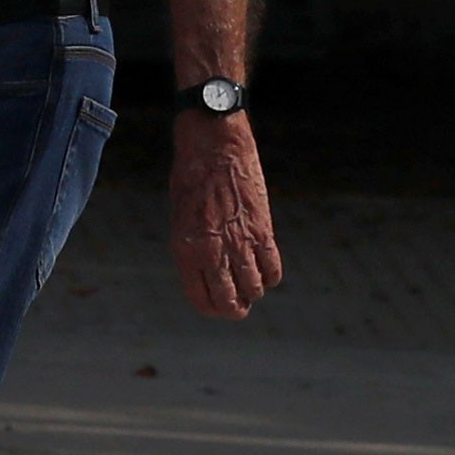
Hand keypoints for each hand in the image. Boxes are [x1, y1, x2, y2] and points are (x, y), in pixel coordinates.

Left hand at [169, 111, 279, 319]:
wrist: (214, 144)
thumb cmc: (191, 176)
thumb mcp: (180, 215)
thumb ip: (192, 245)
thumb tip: (207, 270)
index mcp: (185, 250)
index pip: (201, 299)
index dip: (211, 309)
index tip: (217, 307)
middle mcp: (212, 252)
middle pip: (229, 302)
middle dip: (235, 308)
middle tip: (240, 304)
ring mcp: (239, 243)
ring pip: (253, 289)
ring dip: (253, 291)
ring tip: (251, 284)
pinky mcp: (263, 231)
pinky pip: (273, 269)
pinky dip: (271, 275)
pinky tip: (266, 270)